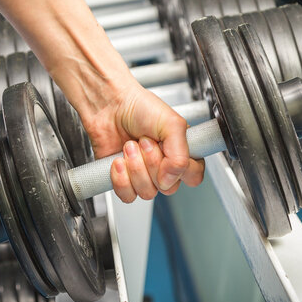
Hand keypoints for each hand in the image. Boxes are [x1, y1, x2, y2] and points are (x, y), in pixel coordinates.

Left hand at [82, 81, 204, 202]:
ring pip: (147, 192)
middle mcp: (164, 166)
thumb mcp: (172, 124)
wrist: (108, 106)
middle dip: (152, 163)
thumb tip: (170, 179)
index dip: (180, 169)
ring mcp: (144, 174)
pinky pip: (128, 195)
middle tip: (144, 141)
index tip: (167, 150)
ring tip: (129, 146)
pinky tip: (118, 160)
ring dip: (135, 168)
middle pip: (168, 188)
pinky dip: (121, 178)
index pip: (193, 176)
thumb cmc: (139, 107)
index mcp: (182, 152)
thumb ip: (180, 155)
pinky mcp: (124, 180)